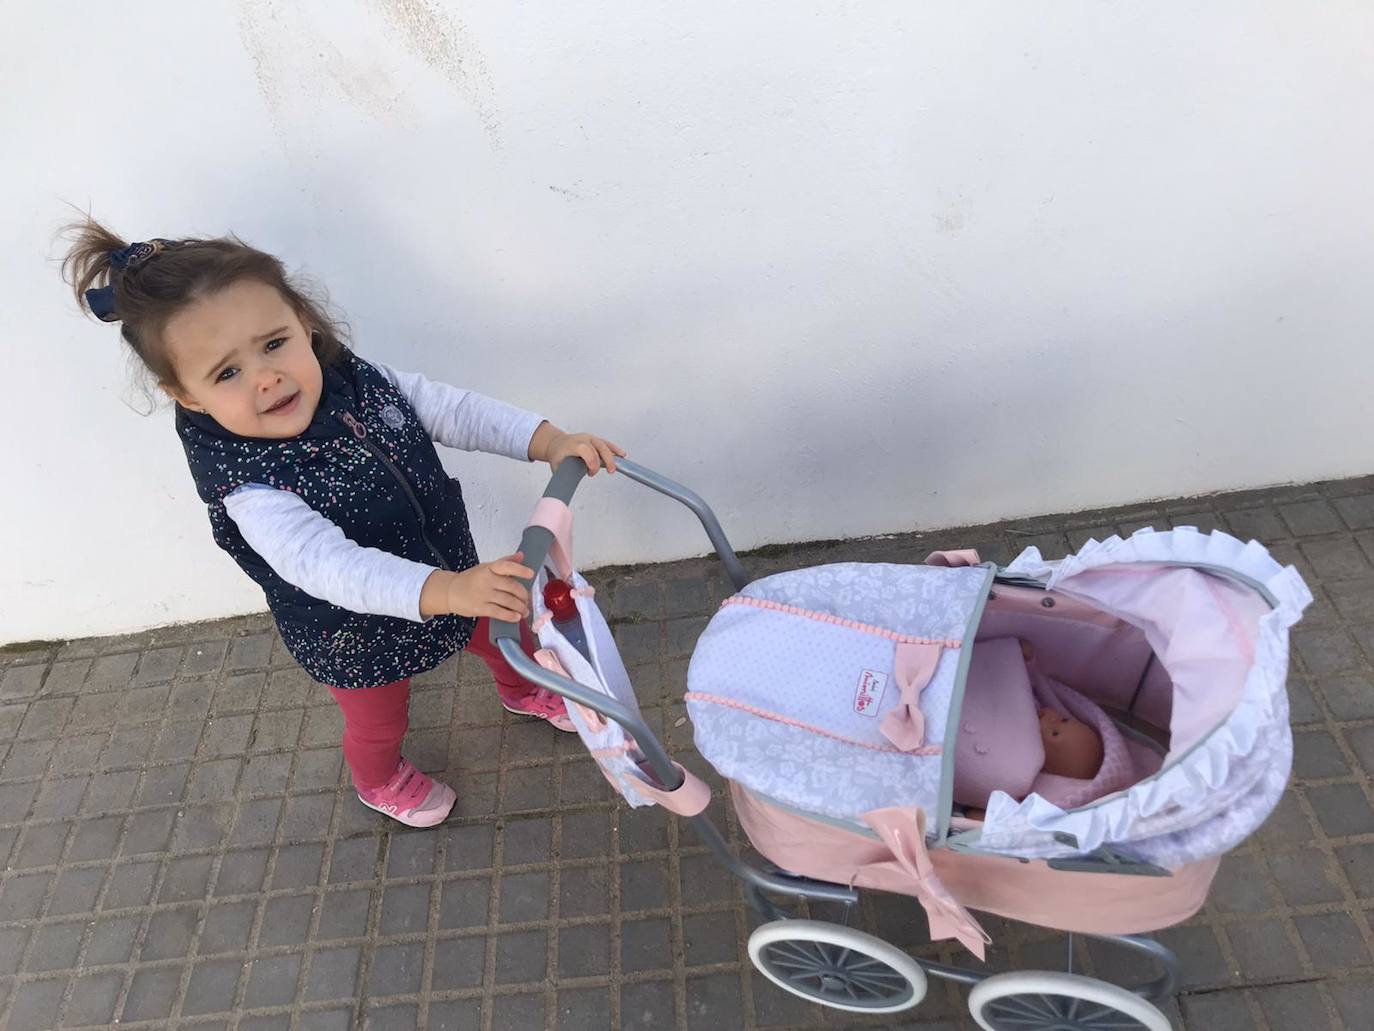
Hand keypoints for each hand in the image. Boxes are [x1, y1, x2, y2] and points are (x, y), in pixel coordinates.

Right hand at [419, 553, 533, 620]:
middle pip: (511, 587)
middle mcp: (487, 580)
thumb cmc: (471, 579)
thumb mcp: (486, 567)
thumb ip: (505, 562)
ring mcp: (483, 594)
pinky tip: (516, 617)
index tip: (531, 574)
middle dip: (523, 596)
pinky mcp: (480, 608)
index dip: (520, 569)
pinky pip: (499, 612)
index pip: (506, 566)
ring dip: (520, 607)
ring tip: (524, 611)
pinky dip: (510, 616)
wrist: (450, 591)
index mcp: (490, 568)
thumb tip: (522, 555)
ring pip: (508, 601)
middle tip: (527, 601)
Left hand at [530, 423, 625, 475]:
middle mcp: (581, 439)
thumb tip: (565, 492)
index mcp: (571, 445)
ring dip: (612, 456)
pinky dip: (614, 449)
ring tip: (617, 466)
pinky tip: (622, 455)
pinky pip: (606, 444)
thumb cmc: (557, 456)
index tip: (591, 472)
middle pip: (598, 446)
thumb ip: (563, 478)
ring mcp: (589, 438)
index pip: (584, 449)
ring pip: (604, 445)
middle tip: (610, 471)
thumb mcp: (557, 467)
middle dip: (606, 460)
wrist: (556, 444)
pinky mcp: (595, 440)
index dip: (591, 460)